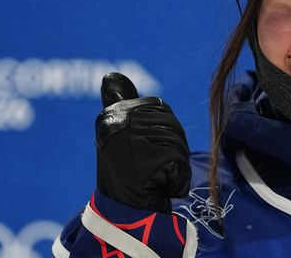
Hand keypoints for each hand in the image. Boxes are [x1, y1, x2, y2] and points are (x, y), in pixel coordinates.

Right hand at [95, 72, 190, 212]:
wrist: (123, 216)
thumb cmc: (125, 176)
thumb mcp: (118, 135)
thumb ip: (118, 101)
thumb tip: (110, 74)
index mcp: (112, 115)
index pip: (160, 109)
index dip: (160, 132)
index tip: (143, 152)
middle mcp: (119, 123)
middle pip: (172, 125)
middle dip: (171, 149)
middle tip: (150, 169)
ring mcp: (133, 141)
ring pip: (179, 145)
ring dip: (174, 167)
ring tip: (153, 179)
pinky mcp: (150, 160)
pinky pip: (181, 164)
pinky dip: (177, 181)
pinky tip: (159, 189)